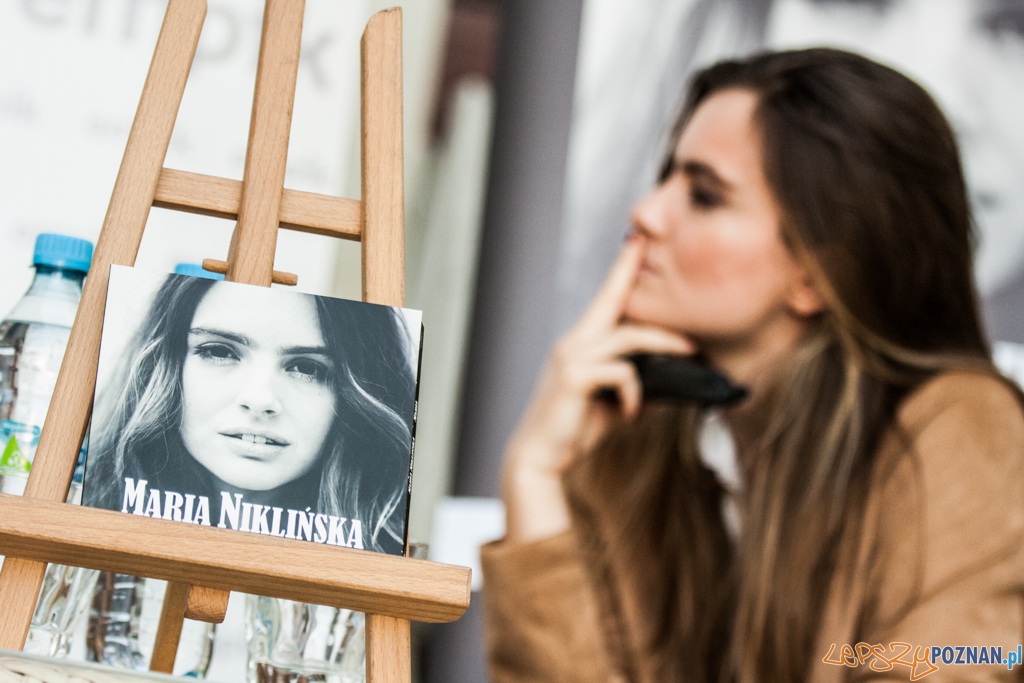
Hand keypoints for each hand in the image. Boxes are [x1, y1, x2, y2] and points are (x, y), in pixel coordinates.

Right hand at [502, 236, 694, 542]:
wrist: (539, 457)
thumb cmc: (573, 428)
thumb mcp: (608, 401)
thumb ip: (630, 383)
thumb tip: (669, 380)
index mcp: (580, 343)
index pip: (604, 298)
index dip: (620, 269)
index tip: (635, 241)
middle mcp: (573, 342)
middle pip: (614, 301)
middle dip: (633, 272)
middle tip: (655, 248)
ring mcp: (572, 357)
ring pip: (629, 337)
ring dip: (665, 343)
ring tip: (691, 352)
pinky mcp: (576, 377)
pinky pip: (622, 373)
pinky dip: (635, 392)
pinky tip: (633, 413)